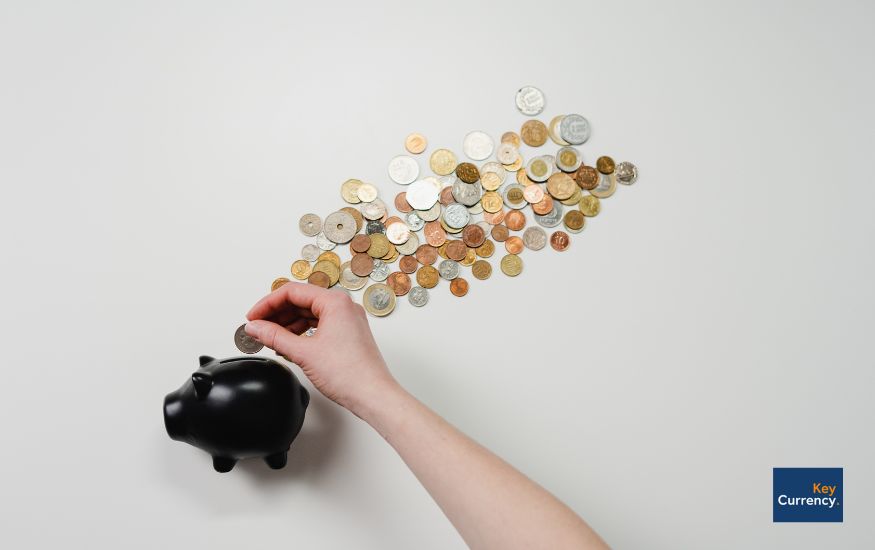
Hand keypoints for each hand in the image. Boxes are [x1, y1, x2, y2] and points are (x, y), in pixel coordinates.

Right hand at [244, 282, 397, 416]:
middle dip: (276, 314)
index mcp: (335, 302)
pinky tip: (288, 343)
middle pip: (301, 301)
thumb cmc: (349, 374)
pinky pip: (319, 325)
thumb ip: (274, 336)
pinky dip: (301, 332)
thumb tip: (255, 327)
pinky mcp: (348, 334)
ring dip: (287, 324)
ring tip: (269, 338)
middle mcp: (344, 307)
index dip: (267, 304)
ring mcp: (347, 320)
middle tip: (257, 327)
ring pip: (309, 313)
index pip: (292, 292)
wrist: (372, 395)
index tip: (253, 317)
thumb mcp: (303, 352)